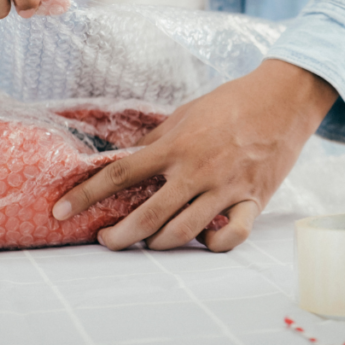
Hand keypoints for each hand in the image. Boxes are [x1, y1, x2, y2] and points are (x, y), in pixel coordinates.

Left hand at [51, 60, 337, 251]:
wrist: (282, 100)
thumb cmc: (231, 103)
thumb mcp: (186, 113)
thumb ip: (157, 140)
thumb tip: (128, 159)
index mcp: (176, 146)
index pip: (120, 173)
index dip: (86, 194)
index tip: (61, 210)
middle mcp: (197, 170)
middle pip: (146, 215)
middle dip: (117, 235)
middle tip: (105, 239)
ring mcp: (226, 188)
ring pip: (183, 231)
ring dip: (157, 243)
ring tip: (147, 241)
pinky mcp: (253, 200)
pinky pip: (232, 235)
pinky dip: (214, 244)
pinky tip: (204, 240)